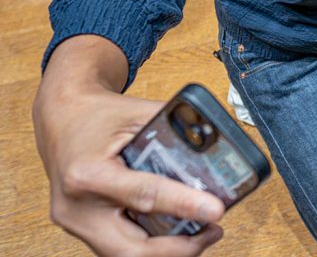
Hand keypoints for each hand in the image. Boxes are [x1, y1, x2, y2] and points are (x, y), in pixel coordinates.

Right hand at [34, 37, 224, 255]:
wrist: (61, 118)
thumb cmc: (98, 115)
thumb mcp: (137, 112)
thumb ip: (174, 128)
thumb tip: (216, 141)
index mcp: (88, 173)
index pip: (143, 196)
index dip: (183, 205)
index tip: (216, 211)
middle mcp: (77, 207)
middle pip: (131, 249)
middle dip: (178, 249)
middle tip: (213, 231)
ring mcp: (75, 223)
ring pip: (123, 256)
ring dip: (166, 252)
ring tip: (201, 235)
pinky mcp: (80, 229)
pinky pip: (117, 248)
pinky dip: (149, 247)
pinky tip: (177, 235)